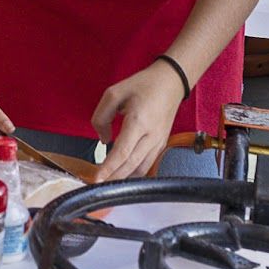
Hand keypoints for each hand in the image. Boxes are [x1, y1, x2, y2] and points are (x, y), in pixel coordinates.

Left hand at [91, 61, 184, 180]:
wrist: (171, 82)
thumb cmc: (143, 85)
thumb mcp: (114, 92)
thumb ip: (101, 116)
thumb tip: (102, 139)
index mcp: (139, 122)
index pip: (122, 152)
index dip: (109, 168)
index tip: (97, 179)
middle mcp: (151, 135)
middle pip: (131, 165)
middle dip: (114, 178)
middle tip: (98, 186)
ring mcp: (159, 141)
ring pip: (141, 168)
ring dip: (124, 178)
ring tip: (108, 183)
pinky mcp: (162, 144)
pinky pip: (148, 164)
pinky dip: (135, 172)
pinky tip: (124, 174)